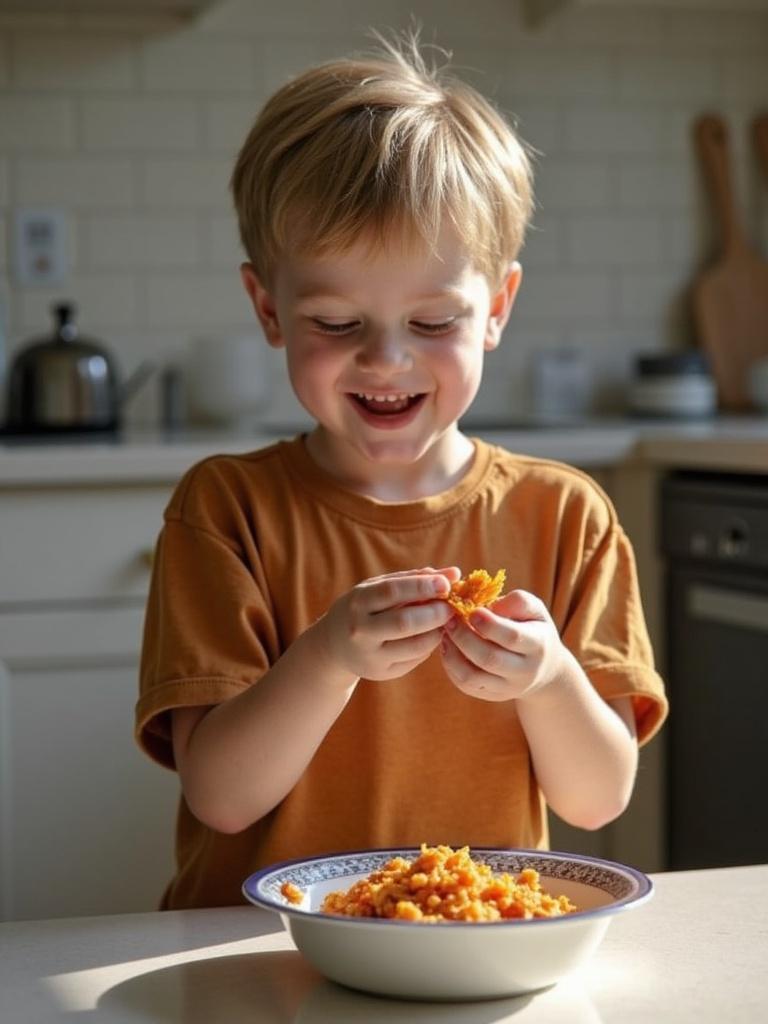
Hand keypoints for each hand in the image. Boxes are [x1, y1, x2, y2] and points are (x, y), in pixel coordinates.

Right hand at [317, 566, 460, 681]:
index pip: (392, 592)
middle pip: (404, 622)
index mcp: (358, 602)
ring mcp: (369, 655)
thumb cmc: (365, 608)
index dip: (422, 586)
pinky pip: (414, 659)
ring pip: (414, 646)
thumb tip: (454, 573)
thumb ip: (415, 579)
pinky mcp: (380, 673)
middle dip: (434, 613)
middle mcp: (360, 630)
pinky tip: (431, 635)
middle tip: (452, 606)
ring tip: (445, 621)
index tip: (446, 583)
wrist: (334, 645)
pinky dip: (428, 646)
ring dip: (437, 632)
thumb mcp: (380, 588)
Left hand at [439, 589, 568, 702]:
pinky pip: (466, 685)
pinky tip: (449, 648)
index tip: (472, 610)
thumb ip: (517, 602)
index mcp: (538, 645)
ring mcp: (508, 688)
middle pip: (489, 659)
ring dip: (452, 654)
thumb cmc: (533, 629)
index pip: (512, 637)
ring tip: (446, 634)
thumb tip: (488, 607)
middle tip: (450, 620)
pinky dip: (451, 666)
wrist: (545, 668)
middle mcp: (525, 671)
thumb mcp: (535, 609)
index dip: (488, 624)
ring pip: (472, 677)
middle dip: (464, 637)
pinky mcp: (492, 695)